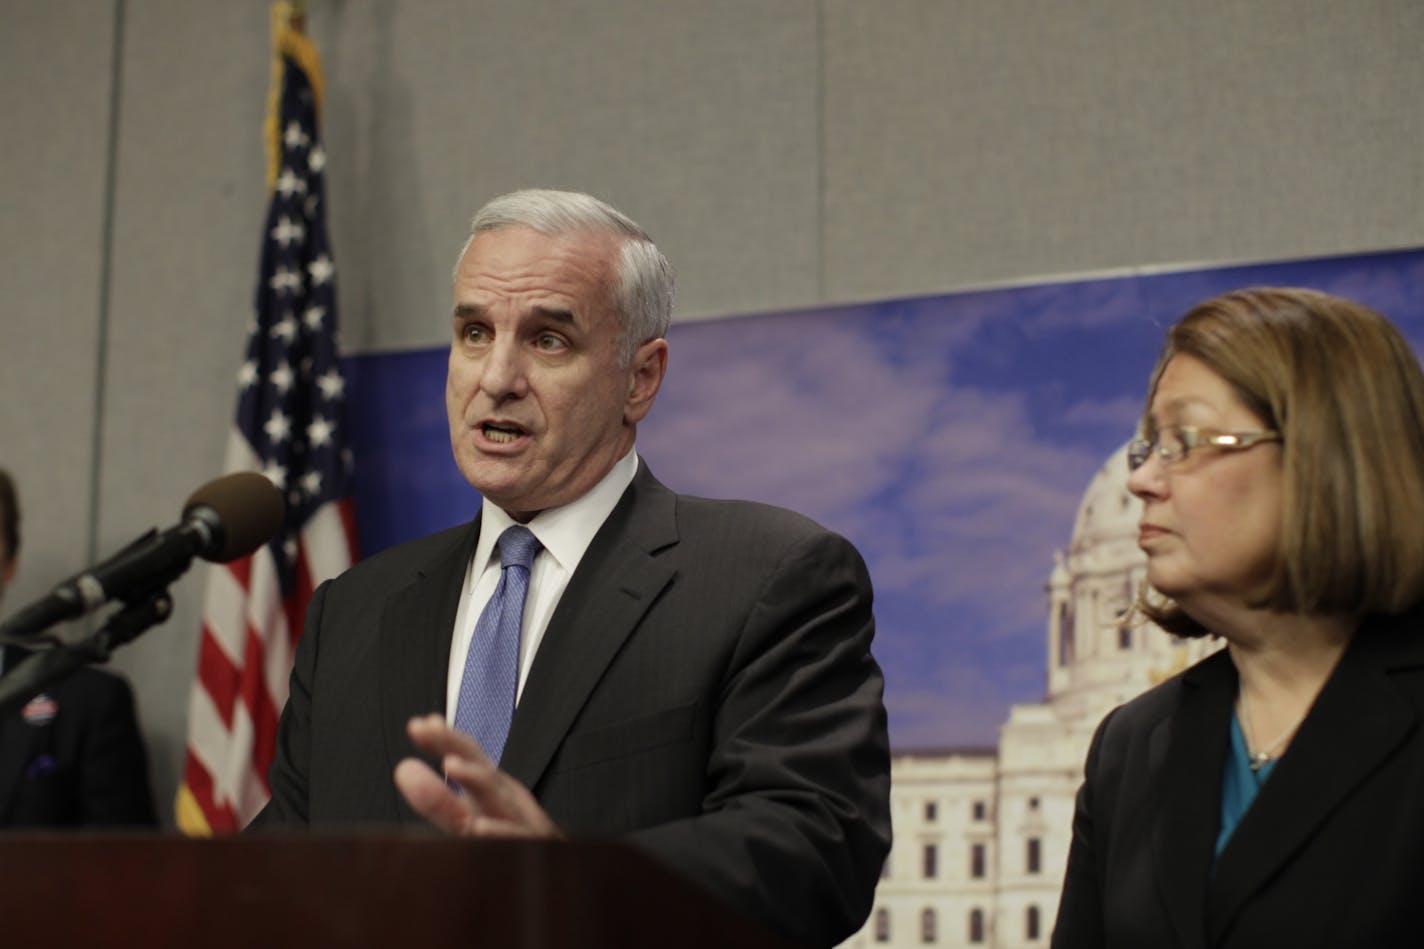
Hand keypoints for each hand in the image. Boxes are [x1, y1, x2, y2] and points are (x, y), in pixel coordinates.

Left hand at [393, 714, 563, 838]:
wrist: (555, 872)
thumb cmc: (508, 835)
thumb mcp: (470, 817)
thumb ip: (437, 795)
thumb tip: (404, 768)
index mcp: (491, 788)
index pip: (468, 756)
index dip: (444, 739)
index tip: (417, 725)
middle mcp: (506, 799)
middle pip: (482, 768)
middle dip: (457, 747)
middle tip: (428, 731)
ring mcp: (521, 823)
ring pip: (500, 799)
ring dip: (477, 779)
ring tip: (452, 765)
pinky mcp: (532, 850)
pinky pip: (516, 840)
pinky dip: (500, 831)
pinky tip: (479, 826)